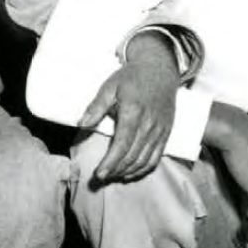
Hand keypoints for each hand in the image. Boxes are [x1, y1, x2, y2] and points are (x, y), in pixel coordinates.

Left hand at [81, 36, 178, 183]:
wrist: (160, 69)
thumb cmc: (131, 77)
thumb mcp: (110, 86)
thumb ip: (96, 107)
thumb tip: (82, 124)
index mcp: (133, 112)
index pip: (121, 145)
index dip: (110, 162)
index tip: (99, 174)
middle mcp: (149, 124)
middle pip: (132, 156)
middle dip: (115, 170)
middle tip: (101, 177)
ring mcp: (159, 130)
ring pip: (144, 160)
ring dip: (128, 172)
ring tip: (113, 175)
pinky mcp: (166, 133)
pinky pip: (156, 158)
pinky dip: (143, 169)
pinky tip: (131, 172)